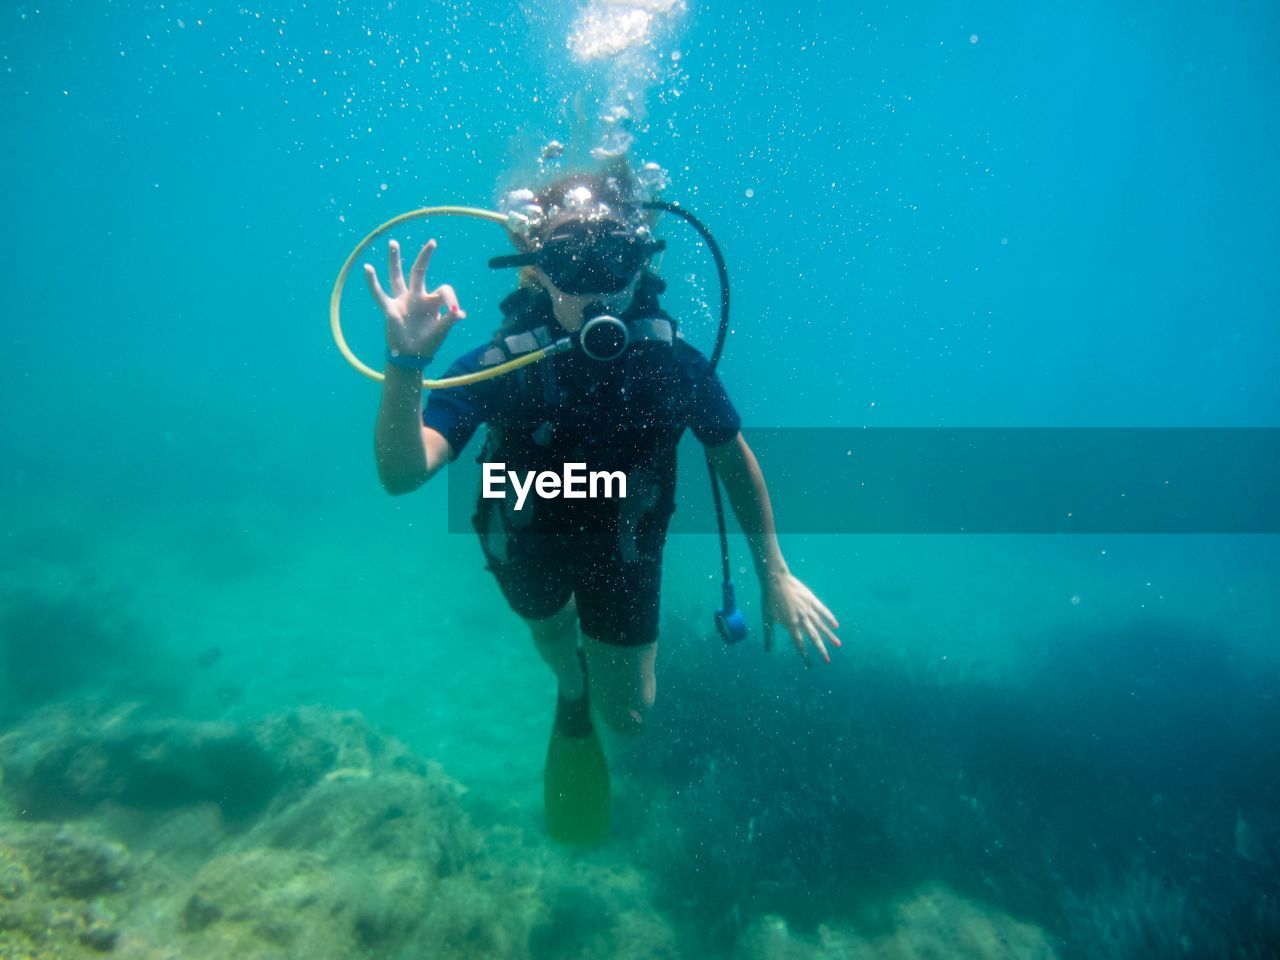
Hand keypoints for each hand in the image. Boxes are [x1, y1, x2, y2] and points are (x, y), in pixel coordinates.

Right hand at [364, 239, 466, 360]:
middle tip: (432, 242)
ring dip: (395, 260)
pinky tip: (367, 268)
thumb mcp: (441, 331)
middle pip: (419, 272)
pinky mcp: (390, 308)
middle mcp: (417, 296)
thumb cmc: (429, 343)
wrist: (412, 356)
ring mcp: (403, 300)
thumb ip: (449, 321)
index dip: (451, 297)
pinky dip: (372, 282)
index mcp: (432, 301)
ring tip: (393, 243)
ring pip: (397, 276)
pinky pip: (379, 294)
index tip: (456, 311)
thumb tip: (460, 313)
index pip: (443, 289)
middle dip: (425, 257)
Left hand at [763, 571, 840, 664]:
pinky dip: (830, 618)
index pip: (799, 644)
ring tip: (838, 645)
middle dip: (821, 649)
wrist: (775, 579)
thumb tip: (768, 651)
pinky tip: (836, 625)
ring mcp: (808, 609)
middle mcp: (801, 619)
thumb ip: (769, 636)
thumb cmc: (769, 600)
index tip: (810, 665)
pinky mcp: (811, 599)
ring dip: (829, 636)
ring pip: (821, 625)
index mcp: (790, 625)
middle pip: (814, 637)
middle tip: (828, 660)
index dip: (804, 655)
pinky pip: (823, 610)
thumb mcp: (767, 619)